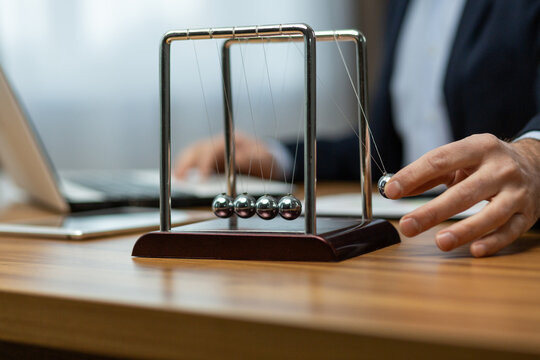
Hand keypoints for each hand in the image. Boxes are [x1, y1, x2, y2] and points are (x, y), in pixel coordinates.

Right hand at [174, 132, 282, 179]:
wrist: (267, 159)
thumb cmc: (265, 160)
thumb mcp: (264, 159)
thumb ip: (252, 158)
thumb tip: (238, 159)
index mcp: (232, 140)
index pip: (213, 149)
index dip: (204, 163)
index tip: (200, 177)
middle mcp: (220, 143)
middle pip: (198, 149)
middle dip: (187, 163)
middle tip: (181, 179)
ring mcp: (213, 149)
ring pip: (192, 153)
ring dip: (182, 164)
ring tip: (175, 179)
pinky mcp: (209, 158)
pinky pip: (193, 160)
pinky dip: (184, 167)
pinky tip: (178, 177)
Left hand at [384, 134, 539, 256]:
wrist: (535, 164)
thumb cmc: (486, 163)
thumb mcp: (459, 159)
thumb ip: (428, 175)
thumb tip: (393, 188)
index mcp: (479, 148)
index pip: (440, 160)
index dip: (413, 176)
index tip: (391, 191)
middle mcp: (501, 168)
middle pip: (464, 192)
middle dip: (433, 211)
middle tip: (407, 226)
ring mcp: (517, 192)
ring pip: (492, 214)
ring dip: (464, 230)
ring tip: (440, 242)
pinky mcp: (527, 213)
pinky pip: (510, 231)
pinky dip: (493, 242)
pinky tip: (474, 250)